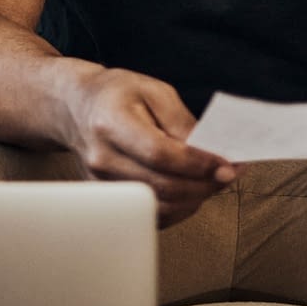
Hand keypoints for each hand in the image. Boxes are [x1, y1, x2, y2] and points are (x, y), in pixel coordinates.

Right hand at [61, 66, 237, 227]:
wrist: (77, 108)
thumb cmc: (117, 94)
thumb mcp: (154, 91)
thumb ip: (183, 122)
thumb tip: (213, 152)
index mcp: (111, 122)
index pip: (160, 154)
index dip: (198, 164)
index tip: (227, 166)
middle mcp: (102, 157)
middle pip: (161, 186)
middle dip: (204, 184)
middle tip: (229, 174)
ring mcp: (102, 182)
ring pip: (159, 206)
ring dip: (195, 198)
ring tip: (212, 181)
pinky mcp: (109, 198)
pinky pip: (151, 214)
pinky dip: (179, 208)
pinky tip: (192, 190)